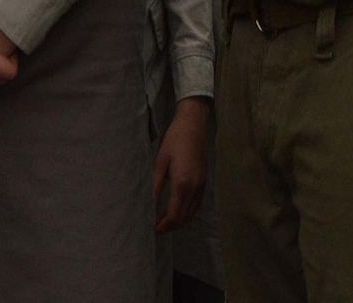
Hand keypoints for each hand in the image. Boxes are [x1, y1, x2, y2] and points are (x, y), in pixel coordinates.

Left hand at [152, 96, 210, 232]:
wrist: (193, 124)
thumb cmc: (174, 140)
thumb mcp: (160, 163)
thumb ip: (155, 186)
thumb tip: (148, 205)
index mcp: (183, 183)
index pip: (174, 215)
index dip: (163, 226)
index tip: (152, 228)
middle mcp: (195, 187)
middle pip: (184, 218)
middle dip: (171, 226)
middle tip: (156, 227)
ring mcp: (202, 184)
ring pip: (192, 213)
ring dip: (179, 220)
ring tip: (164, 220)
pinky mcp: (204, 180)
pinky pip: (197, 204)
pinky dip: (187, 211)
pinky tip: (176, 208)